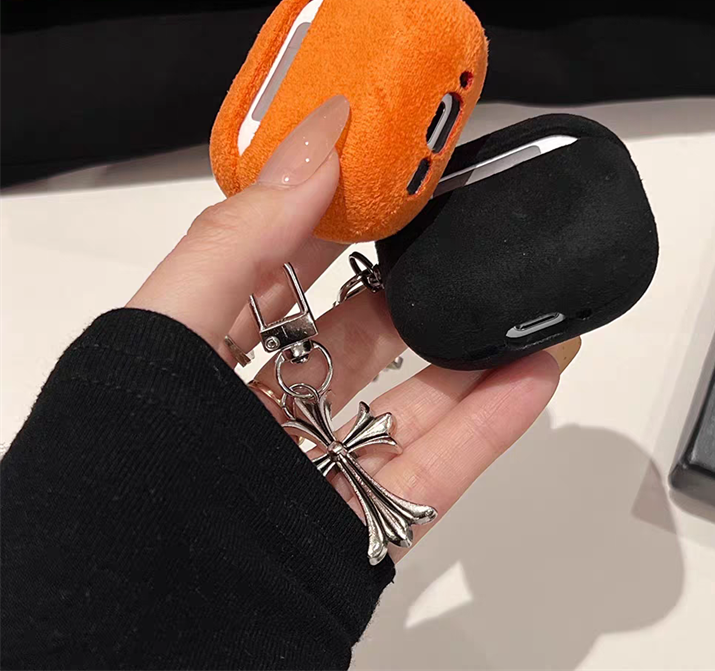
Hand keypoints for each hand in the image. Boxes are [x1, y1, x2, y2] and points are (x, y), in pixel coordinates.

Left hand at [129, 96, 579, 562]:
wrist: (139, 632)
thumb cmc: (124, 476)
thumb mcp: (165, 330)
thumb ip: (239, 240)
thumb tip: (312, 150)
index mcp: (199, 361)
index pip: (272, 273)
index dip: (325, 220)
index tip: (383, 177)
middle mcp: (256, 416)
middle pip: (349, 339)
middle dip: (405, 288)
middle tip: (455, 237)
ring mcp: (313, 471)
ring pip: (404, 405)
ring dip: (467, 359)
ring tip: (519, 306)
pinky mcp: (357, 526)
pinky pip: (433, 470)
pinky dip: (487, 425)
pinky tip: (532, 377)